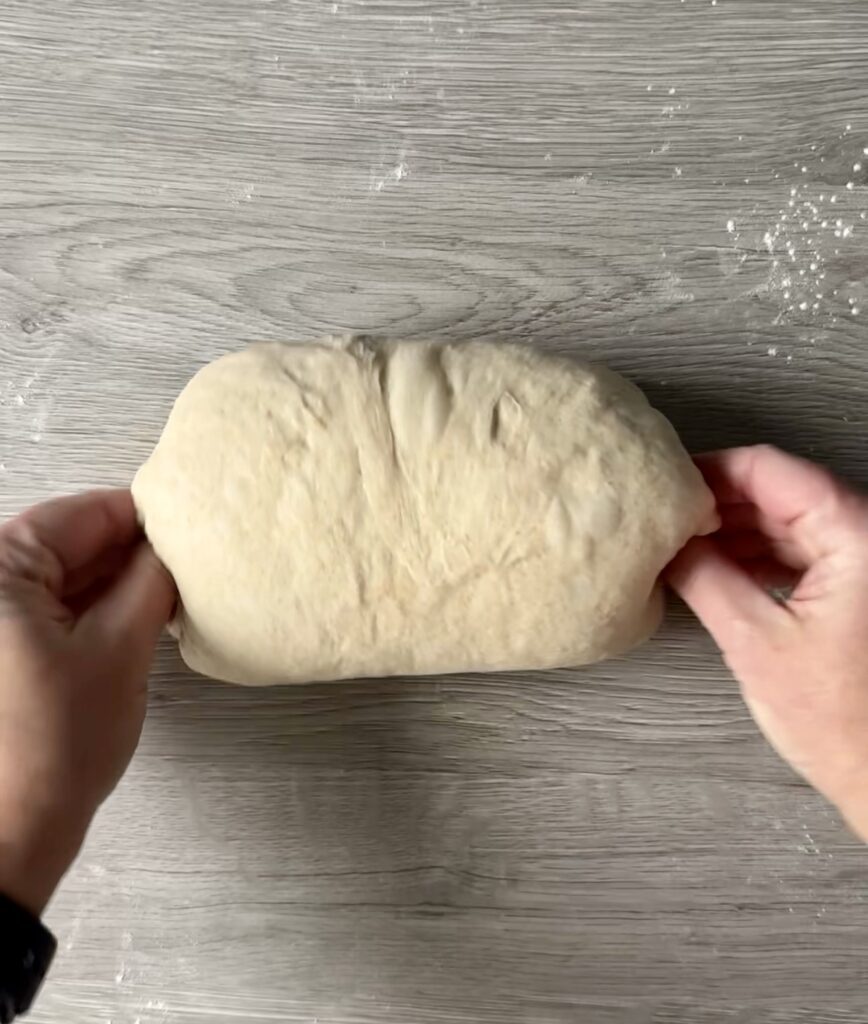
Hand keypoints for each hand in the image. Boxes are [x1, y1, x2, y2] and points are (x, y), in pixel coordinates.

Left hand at [0, 490, 174, 913]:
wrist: (13, 833)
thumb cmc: (51, 748)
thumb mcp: (121, 648)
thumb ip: (152, 581)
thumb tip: (175, 546)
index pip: (84, 514)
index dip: (146, 517)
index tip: (194, 524)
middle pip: (75, 541)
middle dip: (135, 552)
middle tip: (193, 563)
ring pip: (71, 575)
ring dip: (121, 582)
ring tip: (173, 593)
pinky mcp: (7, 649)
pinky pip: (61, 607)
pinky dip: (102, 608)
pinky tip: (142, 618)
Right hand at [668, 446, 867, 840]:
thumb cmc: (844, 725)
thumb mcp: (755, 644)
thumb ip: (704, 579)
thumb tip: (664, 544)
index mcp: (856, 536)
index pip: (770, 470)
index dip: (710, 472)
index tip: (665, 486)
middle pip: (780, 490)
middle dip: (718, 503)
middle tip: (664, 520)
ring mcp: (865, 561)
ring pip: (789, 519)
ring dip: (735, 530)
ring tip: (682, 549)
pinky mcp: (860, 585)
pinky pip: (802, 549)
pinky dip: (758, 554)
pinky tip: (718, 569)